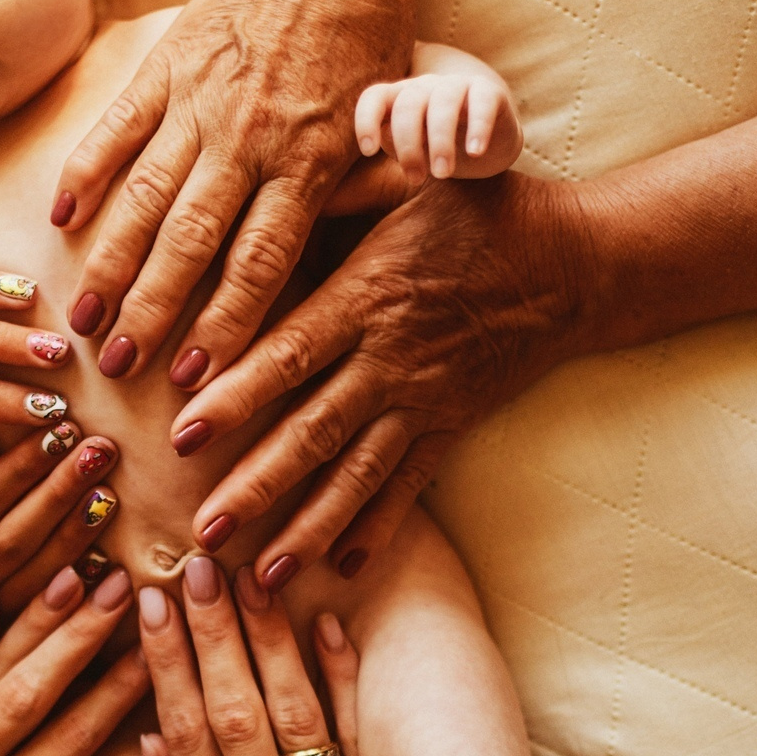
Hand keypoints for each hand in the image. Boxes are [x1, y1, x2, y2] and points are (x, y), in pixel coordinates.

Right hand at [0, 426, 123, 732]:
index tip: (58, 427)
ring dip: (72, 538)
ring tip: (109, 497)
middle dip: (56, 490)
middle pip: (8, 535)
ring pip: (27, 580)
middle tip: (101, 448)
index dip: (16, 466)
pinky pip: (35, 627)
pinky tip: (107, 570)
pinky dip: (71, 599)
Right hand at [52, 0, 414, 387]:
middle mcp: (249, 137)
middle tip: (121, 368)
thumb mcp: (386, 126)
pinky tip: (61, 222)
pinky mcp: (165, 68)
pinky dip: (85, 173)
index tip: (199, 377)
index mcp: (310, 159)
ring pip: (146, 197)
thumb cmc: (367, 47)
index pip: (261, 261)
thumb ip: (365, 195)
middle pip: (191, 243)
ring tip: (84, 320)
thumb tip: (361, 268)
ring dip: (112, 264)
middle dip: (154, 312)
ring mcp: (199, 102)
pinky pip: (116, 129)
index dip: (227, 324)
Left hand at [175, 171, 587, 584]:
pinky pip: (409, 487)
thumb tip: (267, 179)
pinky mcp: (450, 427)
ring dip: (306, 527)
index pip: (290, 354)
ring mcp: (423, 401)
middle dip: (256, 484)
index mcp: (367, 296)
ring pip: (356, 474)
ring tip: (261, 577)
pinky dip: (377, 530)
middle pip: (313, 431)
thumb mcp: (409, 178)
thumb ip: (337, 187)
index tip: (182, 431)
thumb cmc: (482, 210)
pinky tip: (340, 569)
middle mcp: (390, 359)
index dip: (236, 394)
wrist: (575, 265)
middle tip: (204, 530)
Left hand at [354, 53, 521, 183]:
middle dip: (408, 145)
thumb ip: (393, 144)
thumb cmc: (439, 149)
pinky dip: (478, 126)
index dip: (366, 119)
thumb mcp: (412, 151)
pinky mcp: (489, 92)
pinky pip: (482, 102)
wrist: (489, 144)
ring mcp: (458, 85)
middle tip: (415, 179)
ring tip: (442, 174)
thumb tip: (381, 137)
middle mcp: (426, 87)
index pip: (375, 96)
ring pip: (443, 102)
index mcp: (400, 99)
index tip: (369, 151)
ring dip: (440, 140)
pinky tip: (475, 152)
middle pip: (408, 104)